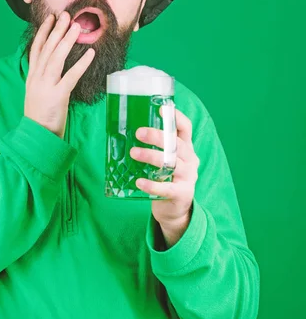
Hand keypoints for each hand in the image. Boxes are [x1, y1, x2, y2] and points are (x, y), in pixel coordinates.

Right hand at [24, 11, 94, 138]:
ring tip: (77, 27)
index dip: (44, 32)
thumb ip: (43, 78)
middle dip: (57, 30)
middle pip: (47, 49)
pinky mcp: (58, 96)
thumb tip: (52, 65)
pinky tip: (90, 53)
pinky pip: (71, 76)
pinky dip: (81, 64)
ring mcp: (46, 86)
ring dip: (67, 41)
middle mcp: (37, 78)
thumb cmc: (40, 116)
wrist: (36, 136)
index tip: (50, 18)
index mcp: (32, 77)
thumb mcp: (37, 93)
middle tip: (66, 14)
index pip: (37, 49)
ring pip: (57, 58)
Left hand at [129, 107, 199, 229]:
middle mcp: (190, 160)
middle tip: (138, 132)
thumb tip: (127, 129)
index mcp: (186, 148)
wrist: (174, 209)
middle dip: (157, 137)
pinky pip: (167, 188)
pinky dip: (152, 185)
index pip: (186, 129)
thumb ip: (156, 147)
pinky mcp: (181, 194)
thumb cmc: (166, 178)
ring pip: (172, 163)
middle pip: (177, 144)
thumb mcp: (165, 160)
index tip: (162, 109)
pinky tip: (139, 182)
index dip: (177, 118)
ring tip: (133, 153)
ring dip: (152, 156)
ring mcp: (188, 177)